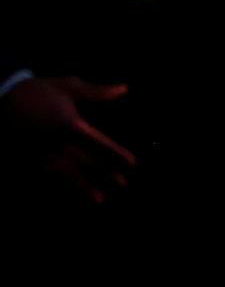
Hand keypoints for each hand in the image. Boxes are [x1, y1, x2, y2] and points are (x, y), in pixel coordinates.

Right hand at [4, 75, 136, 203]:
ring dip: (85, 187)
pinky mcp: (29, 158)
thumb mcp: (67, 86)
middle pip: (87, 162)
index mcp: (70, 125)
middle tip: (123, 184)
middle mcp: (58, 143)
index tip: (132, 164)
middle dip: (106, 174)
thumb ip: (96, 92)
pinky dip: (64, 184)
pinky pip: (50, 174)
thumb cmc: (37, 90)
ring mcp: (42, 152)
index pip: (100, 145)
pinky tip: (73, 193)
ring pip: (69, 174)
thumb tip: (124, 89)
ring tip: (100, 199)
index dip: (117, 155)